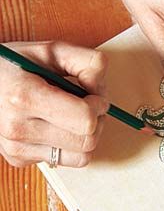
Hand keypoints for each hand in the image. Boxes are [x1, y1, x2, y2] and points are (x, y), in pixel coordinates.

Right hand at [0, 41, 108, 167]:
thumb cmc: (14, 64)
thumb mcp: (51, 50)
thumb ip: (86, 61)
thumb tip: (102, 88)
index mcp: (25, 96)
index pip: (85, 120)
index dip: (98, 105)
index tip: (93, 94)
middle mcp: (18, 127)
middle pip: (87, 141)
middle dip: (97, 121)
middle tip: (88, 103)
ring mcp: (16, 147)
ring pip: (81, 157)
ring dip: (86, 135)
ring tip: (74, 114)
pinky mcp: (18, 159)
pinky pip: (63, 160)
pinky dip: (68, 145)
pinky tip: (57, 125)